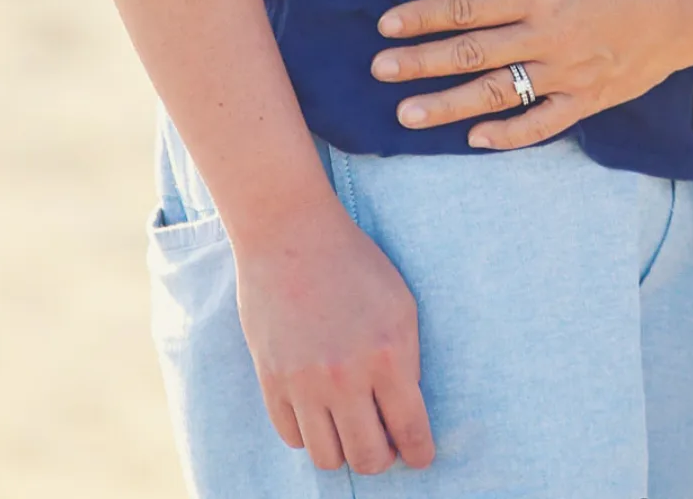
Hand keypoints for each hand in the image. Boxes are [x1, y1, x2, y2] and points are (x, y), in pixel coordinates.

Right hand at [233, 195, 434, 475]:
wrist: (291, 234)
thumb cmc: (354, 263)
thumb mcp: (400, 304)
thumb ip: (407, 361)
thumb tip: (406, 414)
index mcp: (388, 354)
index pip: (410, 431)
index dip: (419, 454)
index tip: (420, 457)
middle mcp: (346, 377)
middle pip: (368, 459)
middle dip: (382, 458)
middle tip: (383, 443)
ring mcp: (305, 383)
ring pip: (328, 458)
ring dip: (344, 449)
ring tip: (350, 427)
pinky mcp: (272, 381)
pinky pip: (293, 437)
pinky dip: (309, 432)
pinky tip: (319, 411)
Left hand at [371, 0, 690, 150]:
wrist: (682, 9)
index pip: (469, 5)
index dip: (425, 15)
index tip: (387, 25)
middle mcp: (547, 35)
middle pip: (472, 52)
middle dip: (421, 62)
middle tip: (380, 70)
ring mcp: (566, 73)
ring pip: (496, 93)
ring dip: (448, 105)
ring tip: (406, 114)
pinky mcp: (586, 100)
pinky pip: (540, 124)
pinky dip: (507, 134)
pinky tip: (474, 139)